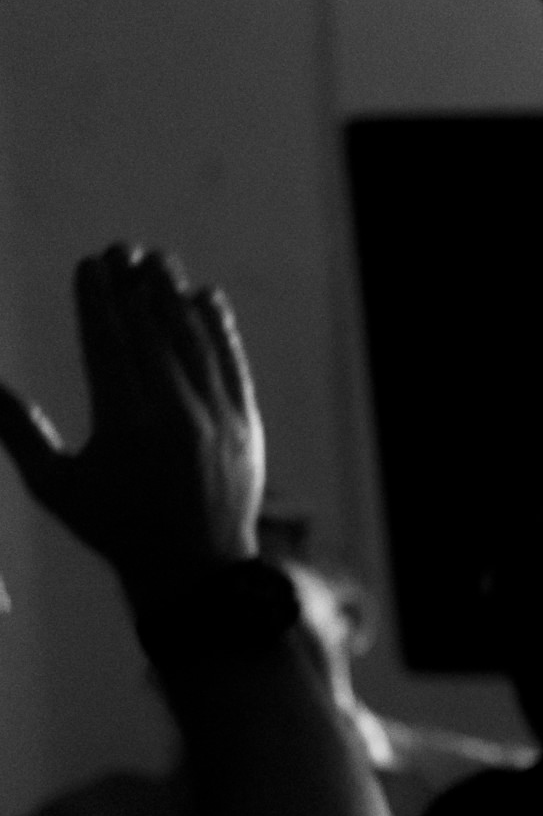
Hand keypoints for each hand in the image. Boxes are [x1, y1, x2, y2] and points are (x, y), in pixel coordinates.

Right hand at [0, 248, 263, 611]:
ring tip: (157, 262)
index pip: (108, 345)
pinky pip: (231, 366)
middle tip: (121, 248)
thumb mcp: (56, 485)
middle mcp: (174, 415)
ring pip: (193, 343)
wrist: (194, 567)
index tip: (88, 266)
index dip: (97, 300)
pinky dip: (220, 331)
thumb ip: (18, 433)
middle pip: (152, 334)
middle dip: (134, 286)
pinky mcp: (247, 424)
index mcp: (124, 425)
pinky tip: (207, 300)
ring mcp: (216, 417)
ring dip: (174, 298)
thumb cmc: (115, 527)